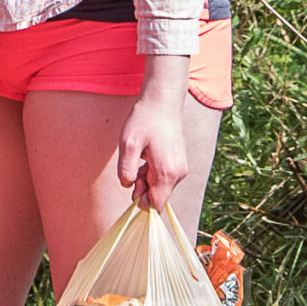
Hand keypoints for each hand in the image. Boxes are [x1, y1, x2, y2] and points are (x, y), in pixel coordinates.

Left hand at [116, 79, 189, 209]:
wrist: (163, 100)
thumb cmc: (145, 120)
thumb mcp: (128, 145)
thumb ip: (125, 171)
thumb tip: (128, 187)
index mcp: (167, 172)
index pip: (155, 205)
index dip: (140, 201)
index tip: (131, 183)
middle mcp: (179, 173)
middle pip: (158, 196)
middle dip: (142, 188)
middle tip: (132, 167)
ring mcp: (181, 168)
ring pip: (161, 186)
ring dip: (146, 179)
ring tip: (139, 157)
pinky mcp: (179, 162)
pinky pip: (165, 177)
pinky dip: (152, 172)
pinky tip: (146, 156)